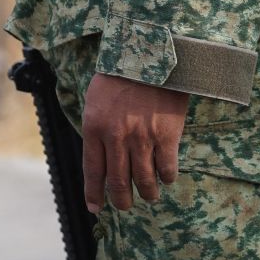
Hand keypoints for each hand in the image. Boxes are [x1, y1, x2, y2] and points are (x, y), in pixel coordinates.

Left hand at [81, 72, 187, 211]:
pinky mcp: (167, 135)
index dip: (94, 194)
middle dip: (122, 200)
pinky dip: (166, 178)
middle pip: (118, 182)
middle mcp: (117, 137)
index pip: (93, 171)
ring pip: (144, 180)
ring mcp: (142, 138)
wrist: (150, 52)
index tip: (96, 208)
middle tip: (126, 205)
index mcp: (95, 127)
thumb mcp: (97, 99)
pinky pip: (167, 169)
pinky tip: (166, 177)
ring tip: (150, 195)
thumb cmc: (121, 74)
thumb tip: (101, 158)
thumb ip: (97, 128)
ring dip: (147, 193)